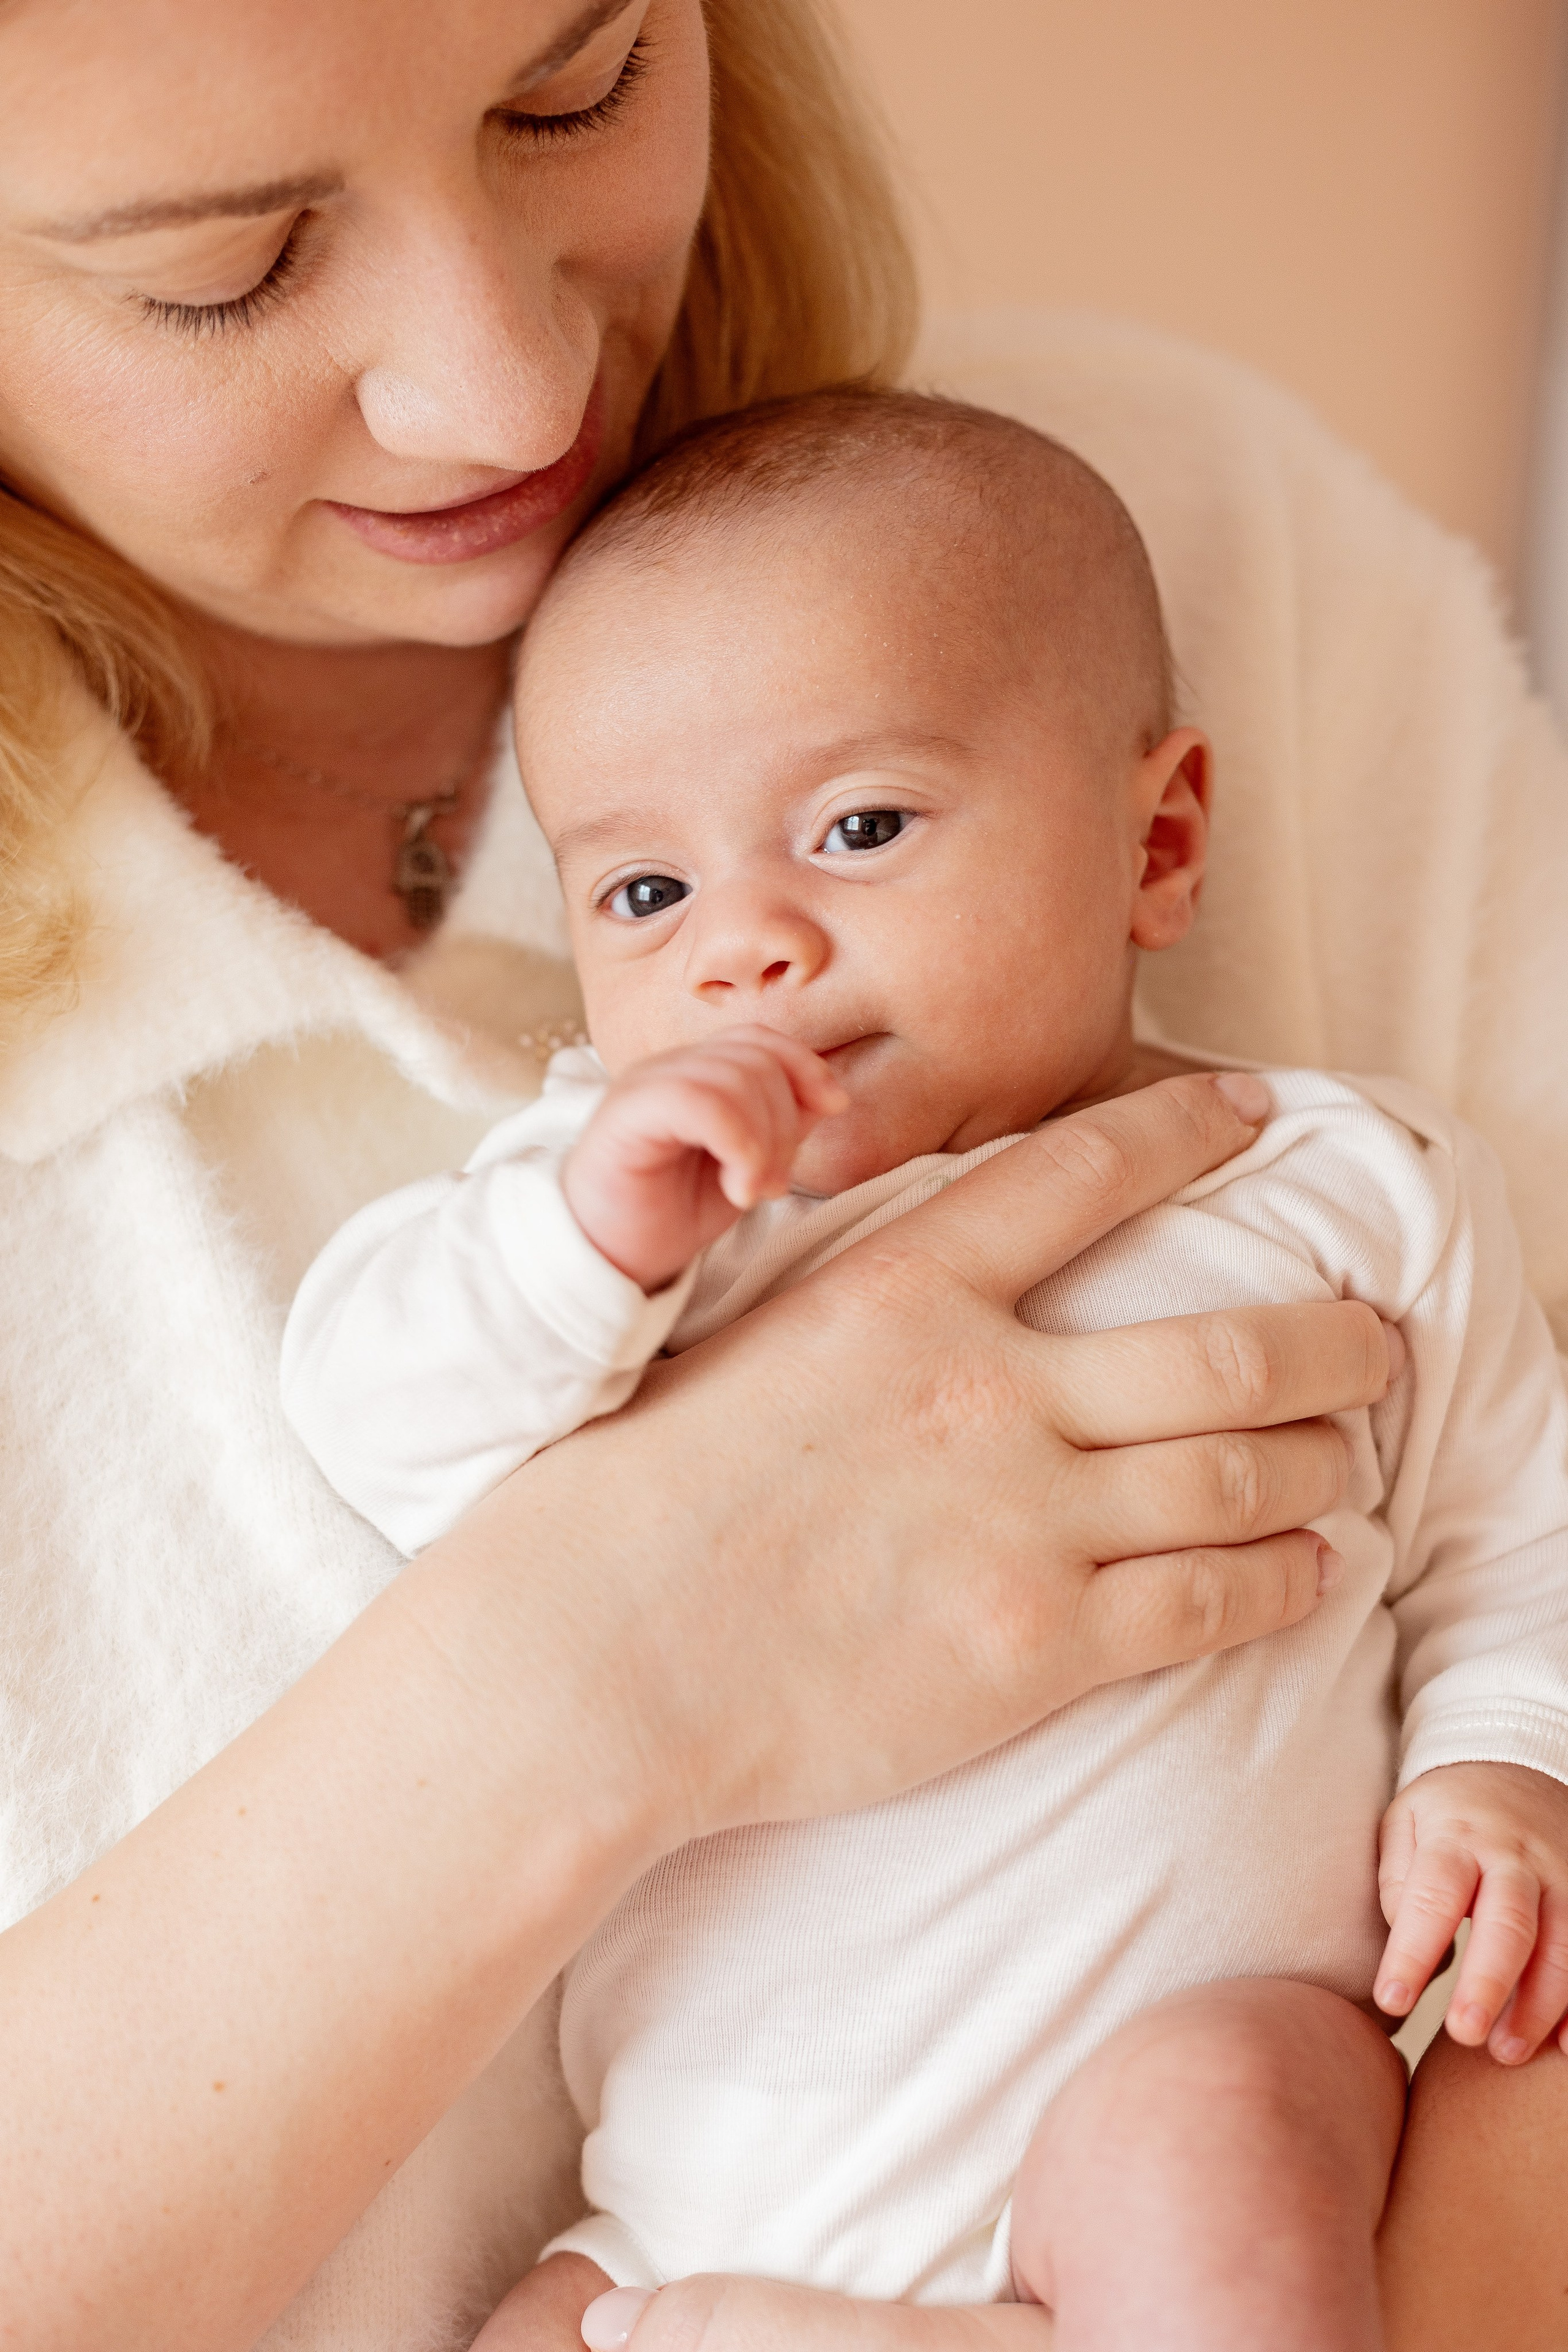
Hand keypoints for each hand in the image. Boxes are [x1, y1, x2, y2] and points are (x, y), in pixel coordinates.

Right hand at [1, 1070, 1392, 2351]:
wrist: (600, 1654)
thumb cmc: (642, 1502)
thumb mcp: (748, 1345)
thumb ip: (869, 1307)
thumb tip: (944, 1292)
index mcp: (905, 1292)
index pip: (1084, 1174)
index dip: (1188, 1132)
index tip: (1254, 1113)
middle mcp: (990, 1390)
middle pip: (1230, 1348)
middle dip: (1334, 1341)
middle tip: (1375, 1339)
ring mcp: (1024, 1520)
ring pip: (1246, 1472)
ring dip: (1327, 1458)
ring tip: (1354, 1455)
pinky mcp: (1038, 1644)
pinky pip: (1213, 1601)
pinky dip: (1289, 1575)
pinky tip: (1318, 1566)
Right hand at [562, 1026, 848, 1289]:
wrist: (607, 1261)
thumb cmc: (670, 1216)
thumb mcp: (744, 1168)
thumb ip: (780, 1128)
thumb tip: (827, 1095)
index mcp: (694, 1074)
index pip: (759, 1040)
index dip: (805, 1065)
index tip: (834, 1107)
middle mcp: (668, 1070)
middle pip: (755, 1058)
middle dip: (786, 1122)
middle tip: (774, 1184)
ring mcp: (644, 1086)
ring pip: (733, 1076)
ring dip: (764, 1141)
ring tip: (753, 1191)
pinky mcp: (625, 1114)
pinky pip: (699, 1100)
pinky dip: (738, 1143)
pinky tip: (737, 1187)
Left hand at [1375, 1761, 1567, 2061]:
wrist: (1515, 1768)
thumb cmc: (1446, 1814)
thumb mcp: (1404, 1822)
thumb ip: (1397, 1882)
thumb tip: (1411, 1948)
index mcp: (1457, 1838)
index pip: (1433, 1897)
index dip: (1412, 1951)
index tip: (1390, 2000)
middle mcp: (1516, 1859)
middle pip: (1508, 1924)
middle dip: (1488, 1983)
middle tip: (1464, 2035)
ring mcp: (1562, 1878)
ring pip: (1561, 1946)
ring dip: (1539, 2006)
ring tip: (1505, 2052)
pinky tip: (1563, 2045)